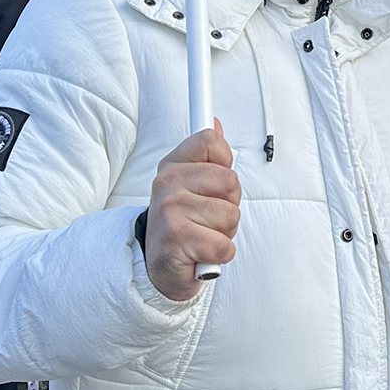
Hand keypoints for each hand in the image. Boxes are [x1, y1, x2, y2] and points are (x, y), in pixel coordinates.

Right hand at [145, 120, 240, 300]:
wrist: (159, 266)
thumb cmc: (183, 225)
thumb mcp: (191, 185)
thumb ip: (206, 156)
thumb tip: (215, 123)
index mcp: (172, 165)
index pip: (210, 141)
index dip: (224, 162)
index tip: (213, 181)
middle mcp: (167, 183)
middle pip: (230, 181)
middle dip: (229, 205)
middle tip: (208, 218)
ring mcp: (170, 210)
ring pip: (231, 215)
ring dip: (224, 232)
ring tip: (203, 235)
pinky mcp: (177, 239)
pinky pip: (224, 245)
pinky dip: (220, 254)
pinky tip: (201, 253)